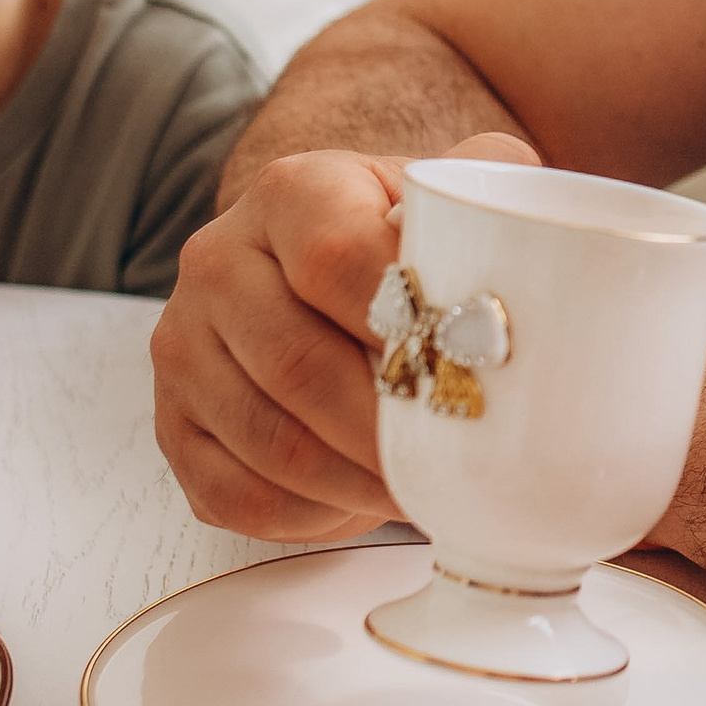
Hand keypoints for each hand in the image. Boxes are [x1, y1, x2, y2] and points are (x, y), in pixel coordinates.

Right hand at [151, 130, 537, 536]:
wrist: (308, 266)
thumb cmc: (391, 244)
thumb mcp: (434, 197)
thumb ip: (482, 189)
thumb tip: (533, 225)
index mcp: (291, 192)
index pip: (336, 258)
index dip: (405, 328)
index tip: (468, 374)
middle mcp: (218, 262)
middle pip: (298, 364)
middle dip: (387, 432)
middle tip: (453, 466)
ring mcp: (183, 345)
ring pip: (267, 441)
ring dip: (354, 485)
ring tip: (419, 493)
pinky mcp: (172, 422)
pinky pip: (234, 493)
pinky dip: (307, 516)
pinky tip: (357, 505)